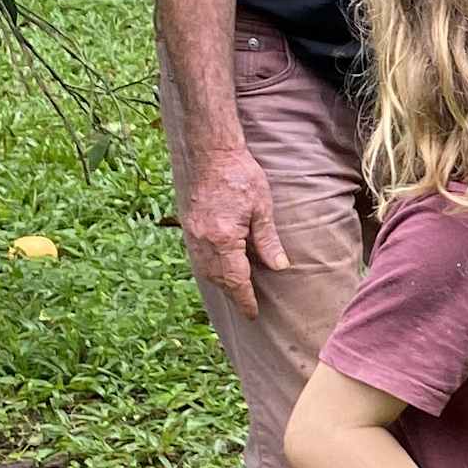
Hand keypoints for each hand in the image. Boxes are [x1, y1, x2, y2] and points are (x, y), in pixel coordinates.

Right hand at [176, 143, 290, 319]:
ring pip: (204, 270)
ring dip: (220, 283)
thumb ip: (268, 241)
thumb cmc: (241, 176)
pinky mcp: (188, 227)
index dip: (244, 299)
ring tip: (236, 291)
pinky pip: (197, 257)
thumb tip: (279, 267)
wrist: (211, 154)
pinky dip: (209, 269)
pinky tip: (220, 269)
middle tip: (247, 305)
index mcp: (223, 238)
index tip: (252, 314)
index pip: (235, 279)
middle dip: (232, 294)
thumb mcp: (262, 208)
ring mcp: (191, 234)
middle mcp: (203, 241)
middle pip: (217, 279)